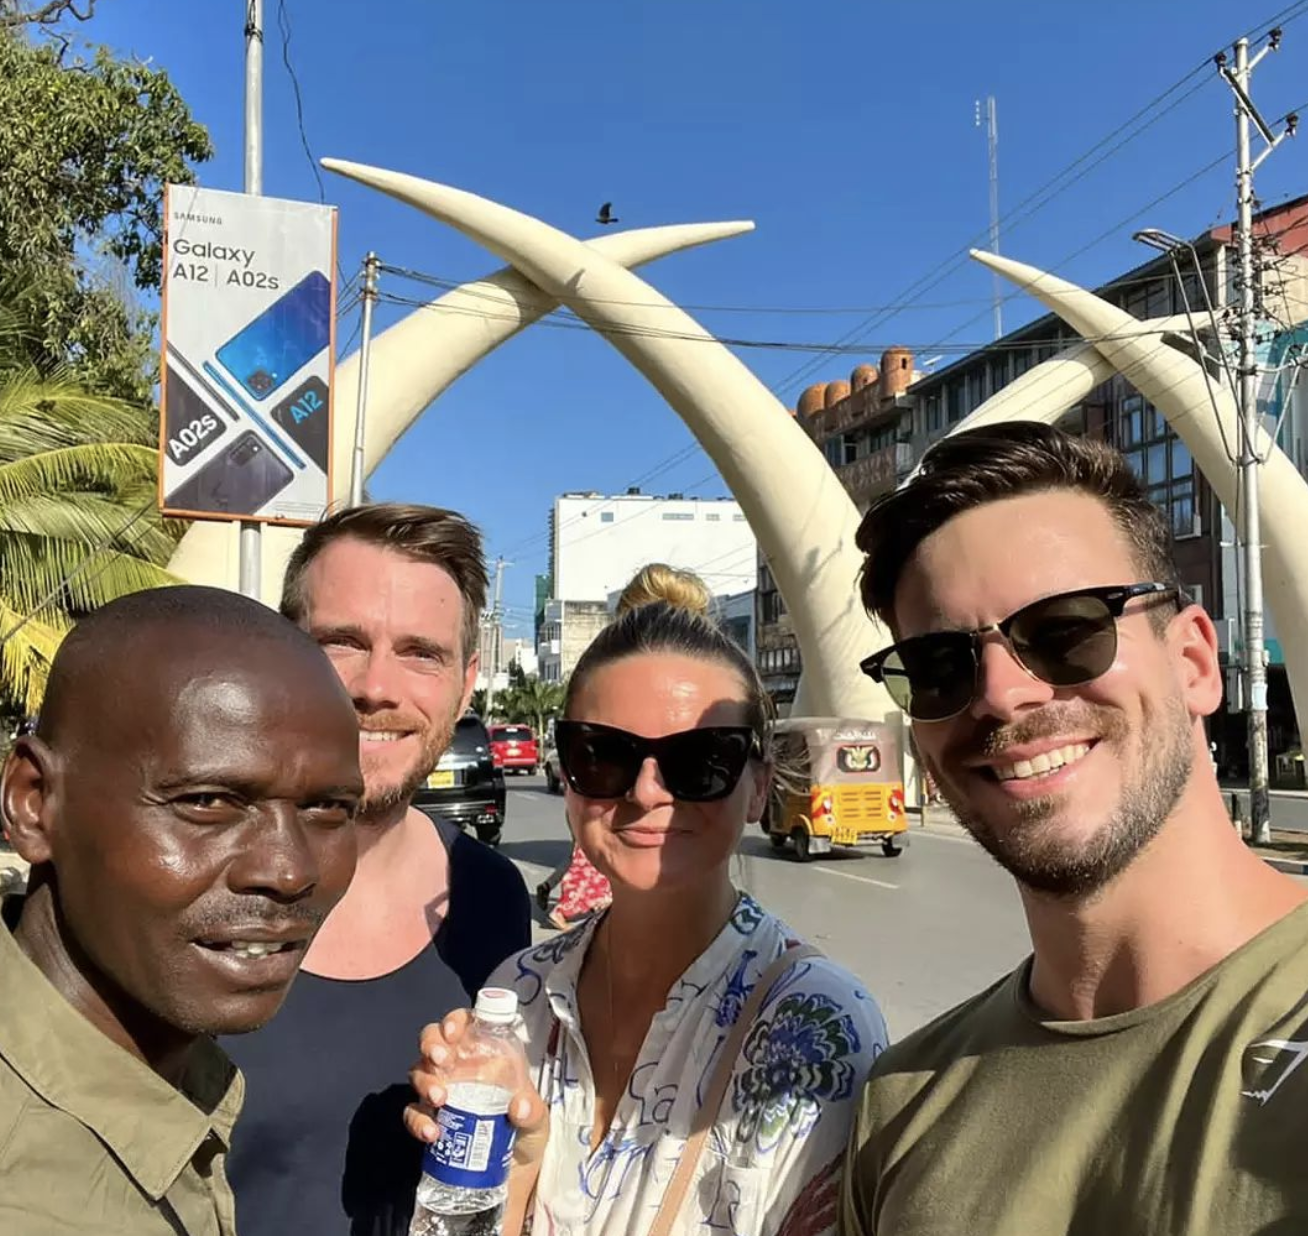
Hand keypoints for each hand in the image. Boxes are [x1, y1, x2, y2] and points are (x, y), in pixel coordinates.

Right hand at [405, 1009, 549, 1167]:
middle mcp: (460, 1068)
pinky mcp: (430, 1121)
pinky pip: (413, 1113)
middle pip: (433, 1040)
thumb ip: (532, 1111)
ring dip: (425, 1081)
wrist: (513, 1177)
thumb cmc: (526, 1134)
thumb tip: (520, 1106)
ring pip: (419, 1072)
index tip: (453, 1031)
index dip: (455, 1020)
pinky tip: (431, 1132)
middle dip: (431, 1044)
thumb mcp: (538, 1120)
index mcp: (486, 1055)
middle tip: (441, 1060)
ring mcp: (442, 1093)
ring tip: (439, 1098)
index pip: (466, 1023)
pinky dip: (417, 1120)